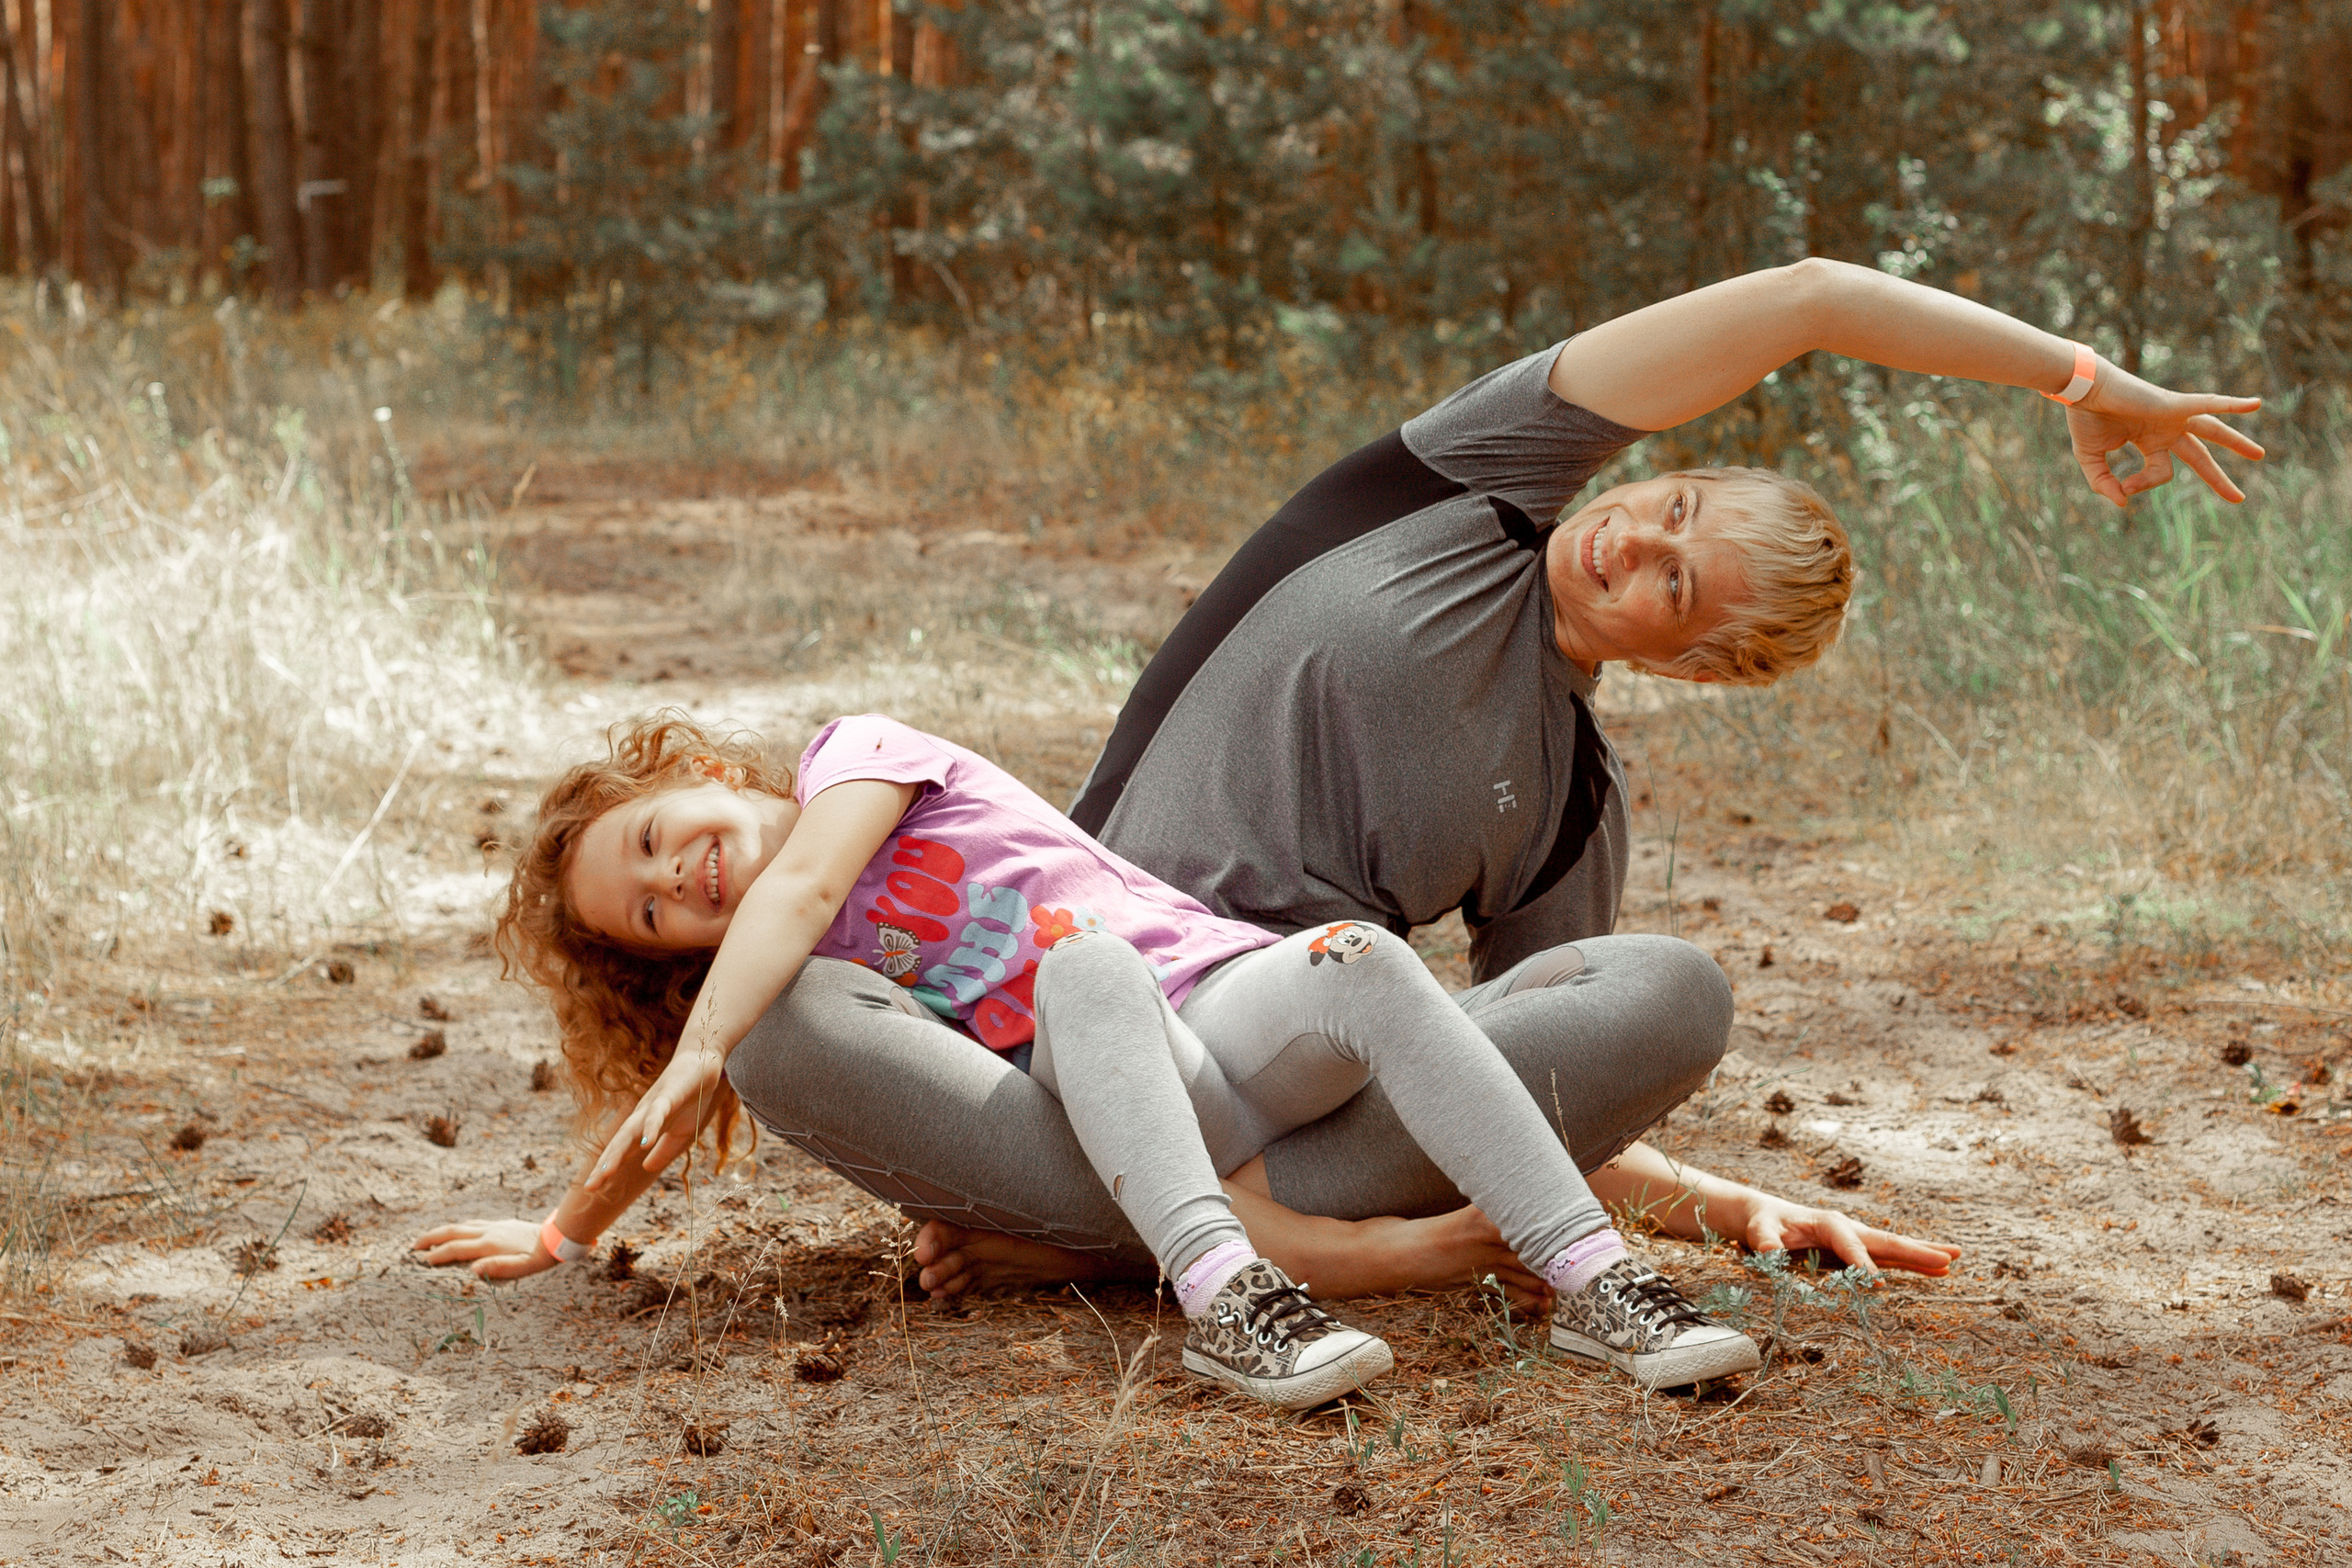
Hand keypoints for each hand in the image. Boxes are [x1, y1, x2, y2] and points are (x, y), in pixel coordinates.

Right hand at [411, 1219, 554, 1279]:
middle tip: (414, 1246)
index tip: (421, 1260)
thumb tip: (473, 1270)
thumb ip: (498, 1268)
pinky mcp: (501, 1223)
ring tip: (430, 1238)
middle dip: (432, 1238)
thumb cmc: (539, 1257)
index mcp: (489, 1245)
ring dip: (443, 1231)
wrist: (556, 1236)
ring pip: (462, 1225)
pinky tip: (460, 1229)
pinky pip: (474, 1222)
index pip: (456, 1249)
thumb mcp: (522, 1268)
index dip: (437, 1255)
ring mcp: (494, 1226)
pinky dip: (460, 1226)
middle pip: (453, 1231)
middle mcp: (488, 1232)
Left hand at [584, 1042, 726, 1191]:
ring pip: (631, 1130)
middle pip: (619, 1143)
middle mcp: (641, 1116)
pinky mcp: (669, 1095)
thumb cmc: (690, 1097)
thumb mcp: (681, 1132)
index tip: (590, 1190)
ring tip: (606, 1172)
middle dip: (604, 1165)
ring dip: (618, 1151)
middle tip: (590, 1187)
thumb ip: (664, 1151)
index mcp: (643, 1126)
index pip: (621, 1151)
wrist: (703, 1063)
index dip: (606, 1168)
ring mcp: (653, 1105)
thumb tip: (646, 1168)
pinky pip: (657, 1113)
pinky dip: (650, 1128)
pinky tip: (645, 1144)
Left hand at [1732, 1192, 1960, 1278]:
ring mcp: (1856, 1238)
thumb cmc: (1764, 1223)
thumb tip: (1770, 1254)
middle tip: (1947, 1259)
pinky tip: (1937, 1270)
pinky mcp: (1858, 1249)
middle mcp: (1848, 1228)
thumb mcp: (1759, 1231)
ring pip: (1894, 1248)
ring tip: (1954, 1259)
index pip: (1850, 1244)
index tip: (1877, 1282)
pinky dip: (1913, 1262)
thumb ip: (1765, 1242)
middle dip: (1915, 1251)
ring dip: (1923, 1254)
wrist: (1767, 1215)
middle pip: (1886, 1241)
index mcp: (1828, 1223)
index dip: (1862, 1263)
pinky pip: (1890, 1256)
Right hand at [2064, 365, 2261, 507]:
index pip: (2159, 473)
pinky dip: (2231, 404)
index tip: (2124, 489)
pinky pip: (2209, 403)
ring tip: (2260, 455)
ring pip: (2213, 431)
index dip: (2142, 486)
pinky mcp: (2173, 403)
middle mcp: (2166, 428)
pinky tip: (2256, 404)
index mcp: (2150, 440)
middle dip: (2218, 477)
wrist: (2081, 389)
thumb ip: (2103, 483)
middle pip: (2200, 456)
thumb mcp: (2091, 460)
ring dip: (2237, 443)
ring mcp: (2173, 415)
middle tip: (2238, 498)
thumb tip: (2123, 503)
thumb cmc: (2084, 418)